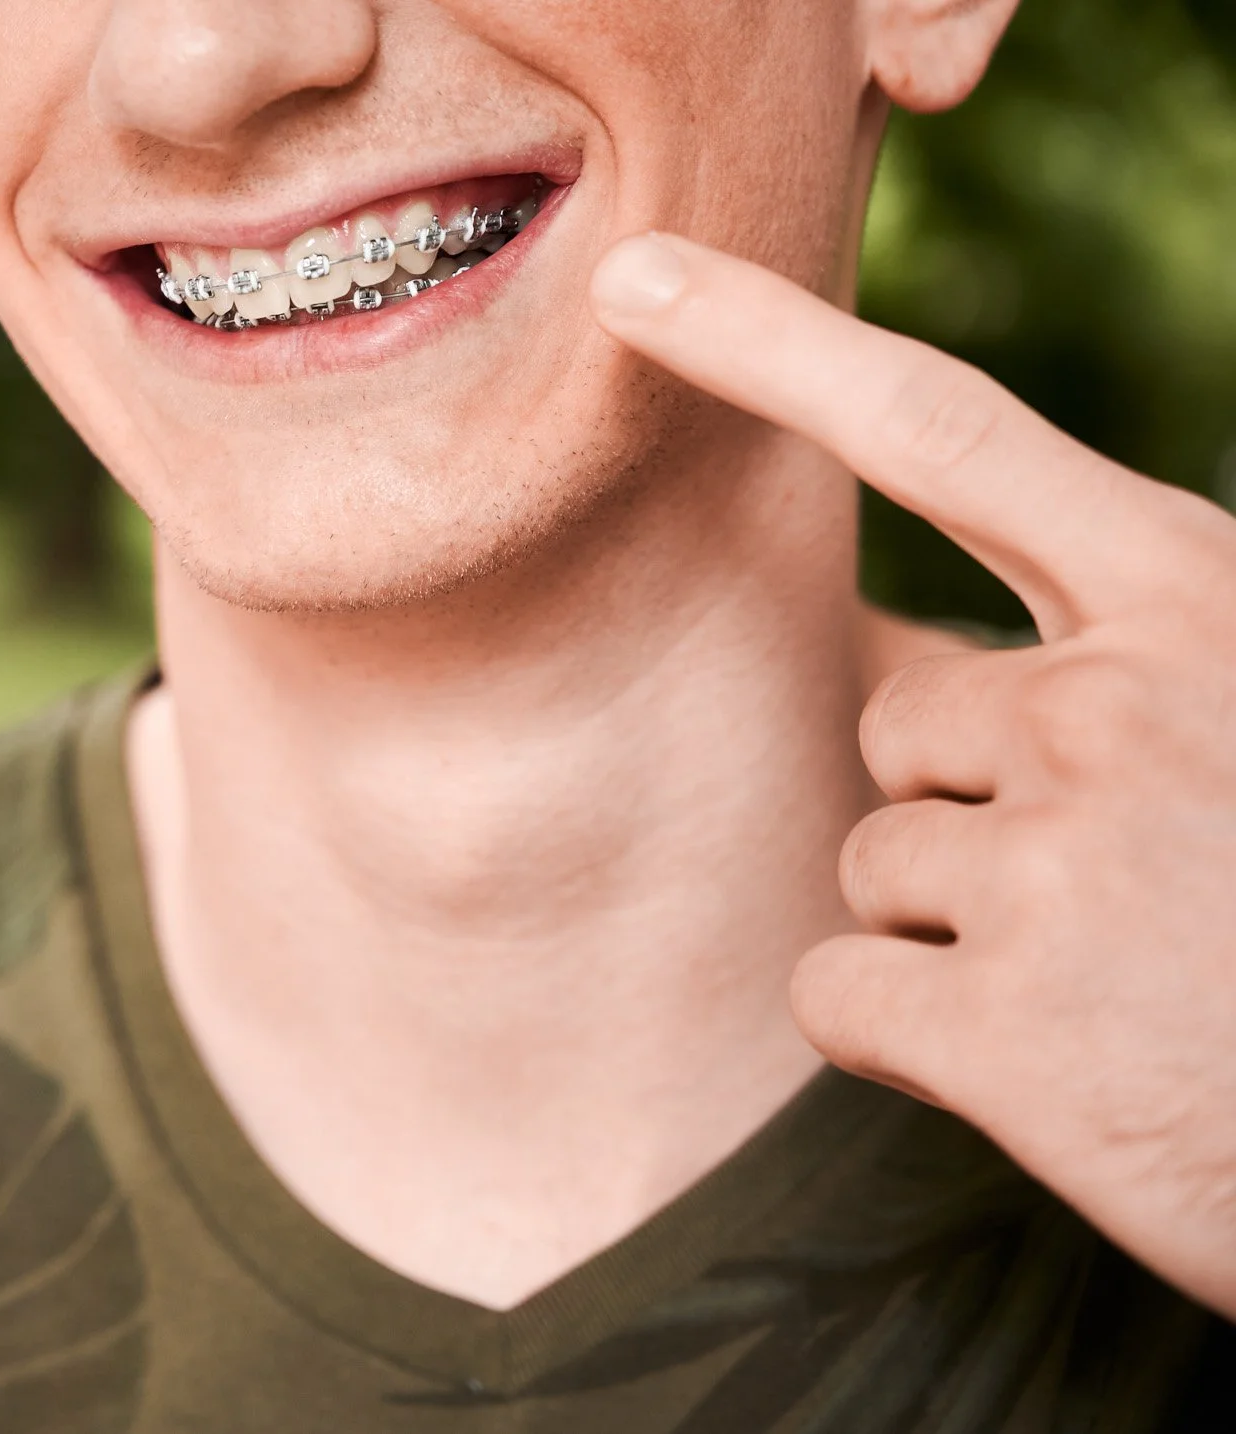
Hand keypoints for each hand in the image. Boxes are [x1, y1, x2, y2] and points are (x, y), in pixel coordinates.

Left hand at [592, 231, 1235, 1318]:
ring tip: (1120, 985)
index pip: (941, 430)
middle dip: (974, 804)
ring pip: (870, 859)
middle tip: (1128, 892)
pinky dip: (911, 1037)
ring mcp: (1066, 861)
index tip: (633, 283)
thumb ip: (1107, 658)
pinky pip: (835, 989)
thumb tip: (899, 664)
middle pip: (900, 718)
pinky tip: (1053, 1067)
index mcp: (1199, 597)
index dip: (766, 344)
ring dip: (959, 929)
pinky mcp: (1009, 1026)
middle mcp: (1124, 701)